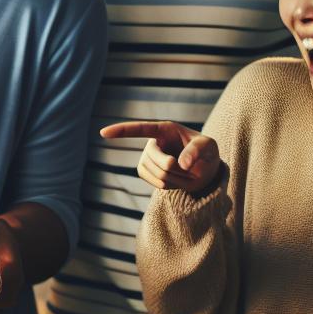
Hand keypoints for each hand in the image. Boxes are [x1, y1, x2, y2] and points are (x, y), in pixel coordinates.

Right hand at [100, 120, 220, 191]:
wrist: (204, 170)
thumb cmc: (206, 153)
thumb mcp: (209, 146)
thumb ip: (197, 150)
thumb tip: (180, 163)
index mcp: (164, 129)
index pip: (140, 129)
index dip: (122, 131)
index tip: (103, 133)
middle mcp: (152, 142)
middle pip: (157, 160)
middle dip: (175, 168)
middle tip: (189, 169)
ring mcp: (147, 158)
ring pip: (156, 173)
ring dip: (176, 177)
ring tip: (185, 174)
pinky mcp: (146, 172)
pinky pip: (154, 182)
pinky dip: (169, 184)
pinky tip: (175, 180)